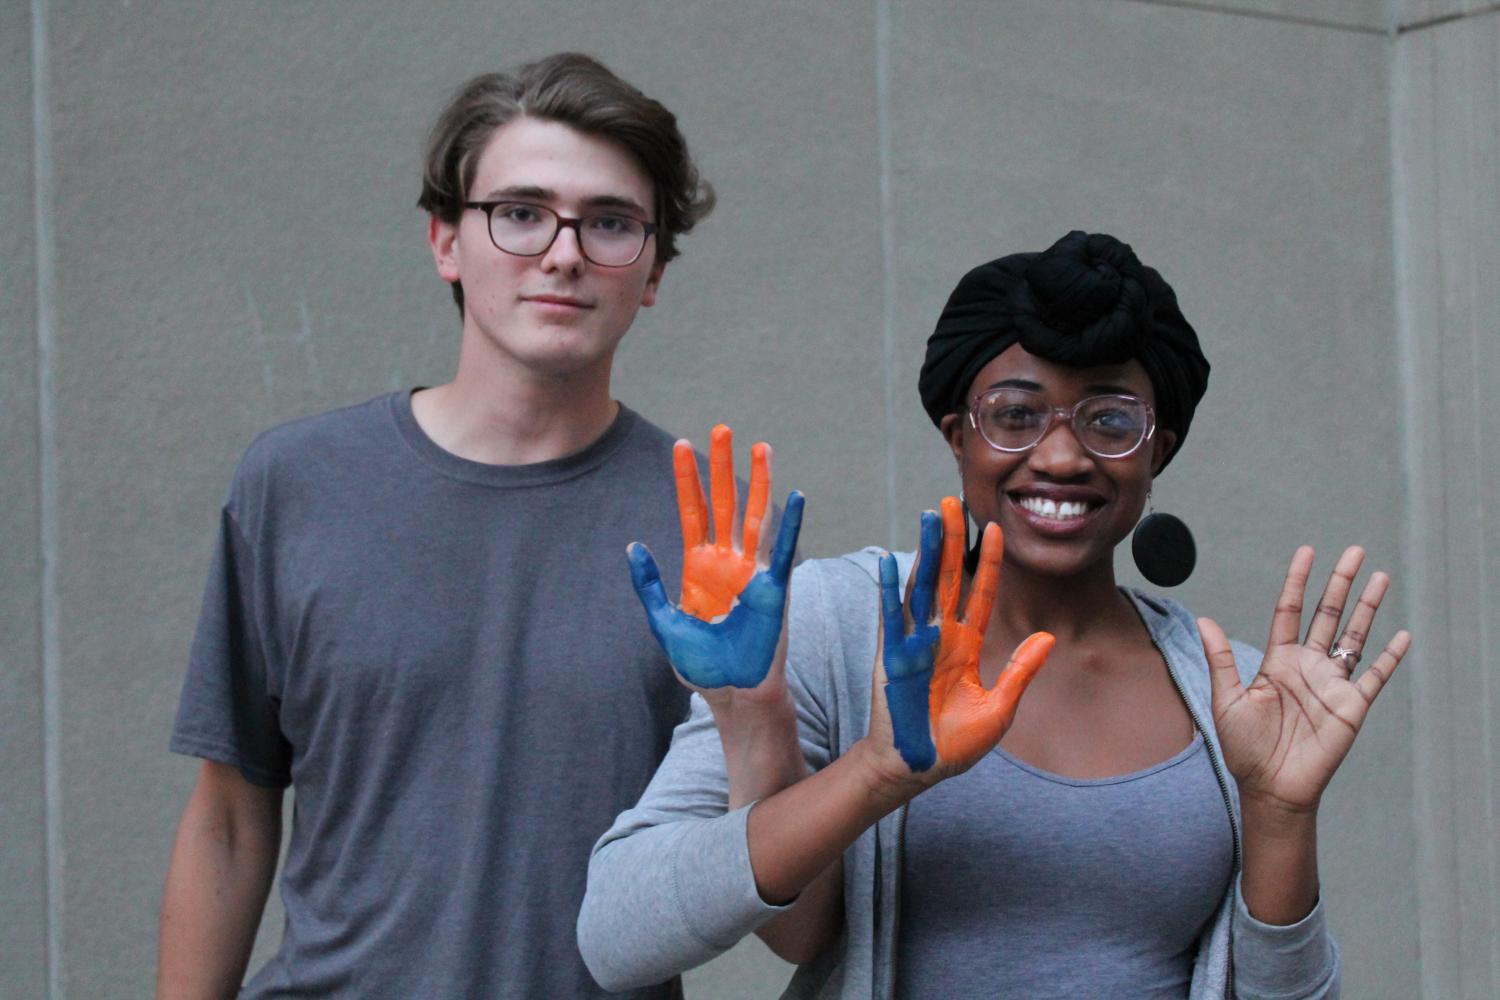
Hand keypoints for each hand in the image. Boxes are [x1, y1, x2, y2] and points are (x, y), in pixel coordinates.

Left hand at [627, 424, 803, 695]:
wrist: (729, 692)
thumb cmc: (700, 664)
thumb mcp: (663, 622)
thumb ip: (650, 585)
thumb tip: (634, 546)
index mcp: (698, 567)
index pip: (692, 511)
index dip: (687, 480)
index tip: (680, 445)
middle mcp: (726, 561)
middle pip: (724, 502)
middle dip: (722, 466)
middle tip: (722, 428)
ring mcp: (751, 571)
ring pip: (754, 516)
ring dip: (758, 481)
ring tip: (760, 446)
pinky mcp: (773, 586)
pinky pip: (782, 549)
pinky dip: (790, 522)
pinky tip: (796, 494)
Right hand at [869, 497, 1053, 788]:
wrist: (917, 770)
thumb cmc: (954, 745)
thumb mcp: (999, 708)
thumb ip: (1020, 670)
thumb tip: (1049, 638)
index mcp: (966, 646)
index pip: (979, 594)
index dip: (988, 562)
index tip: (995, 527)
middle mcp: (940, 637)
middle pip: (948, 578)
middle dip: (950, 539)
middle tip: (950, 501)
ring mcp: (915, 643)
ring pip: (922, 587)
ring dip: (926, 552)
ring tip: (929, 518)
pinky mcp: (893, 658)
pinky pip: (892, 619)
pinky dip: (891, 591)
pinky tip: (893, 562)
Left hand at [1199, 545, 1410, 814]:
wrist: (1271, 788)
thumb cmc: (1245, 748)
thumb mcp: (1228, 700)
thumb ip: (1221, 659)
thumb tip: (1204, 619)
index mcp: (1277, 661)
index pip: (1290, 611)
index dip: (1298, 582)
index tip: (1307, 552)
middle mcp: (1307, 666)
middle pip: (1328, 614)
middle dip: (1341, 583)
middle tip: (1355, 551)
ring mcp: (1332, 684)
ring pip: (1354, 636)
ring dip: (1368, 608)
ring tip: (1381, 577)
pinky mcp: (1352, 706)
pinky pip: (1376, 676)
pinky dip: (1391, 657)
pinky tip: (1403, 634)